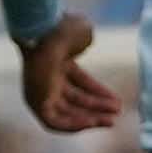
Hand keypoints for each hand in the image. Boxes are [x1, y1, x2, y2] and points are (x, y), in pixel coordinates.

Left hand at [19, 14, 122, 133]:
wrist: (50, 33)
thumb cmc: (65, 29)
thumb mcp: (80, 35)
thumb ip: (85, 41)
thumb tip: (85, 42)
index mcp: (56, 58)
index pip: (79, 80)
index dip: (98, 91)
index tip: (116, 99)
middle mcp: (46, 76)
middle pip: (73, 98)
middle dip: (96, 107)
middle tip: (117, 113)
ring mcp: (39, 90)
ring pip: (66, 112)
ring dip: (89, 118)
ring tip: (111, 120)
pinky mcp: (35, 102)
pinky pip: (54, 121)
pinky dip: (72, 124)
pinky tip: (92, 123)